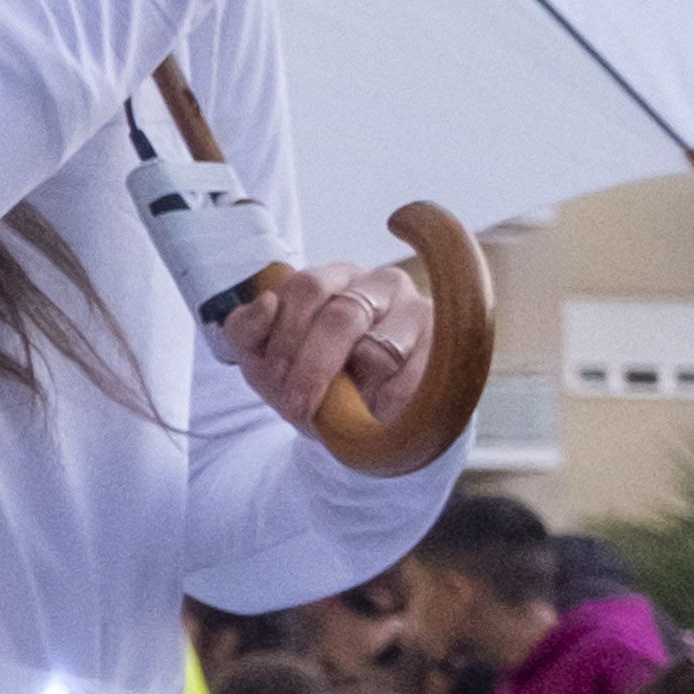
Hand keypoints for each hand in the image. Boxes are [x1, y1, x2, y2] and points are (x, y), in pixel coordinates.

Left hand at [210, 255, 406, 437]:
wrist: (362, 416)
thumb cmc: (306, 375)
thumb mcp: (263, 356)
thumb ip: (247, 329)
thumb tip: (268, 302)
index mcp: (333, 277)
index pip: (307, 289)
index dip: (286, 337)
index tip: (274, 379)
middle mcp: (380, 283)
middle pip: (342, 317)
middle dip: (312, 369)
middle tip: (296, 407)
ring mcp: (418, 310)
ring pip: (379, 349)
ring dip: (351, 390)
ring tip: (340, 410)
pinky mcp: (447, 345)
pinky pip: (413, 378)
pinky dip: (383, 404)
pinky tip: (373, 412)